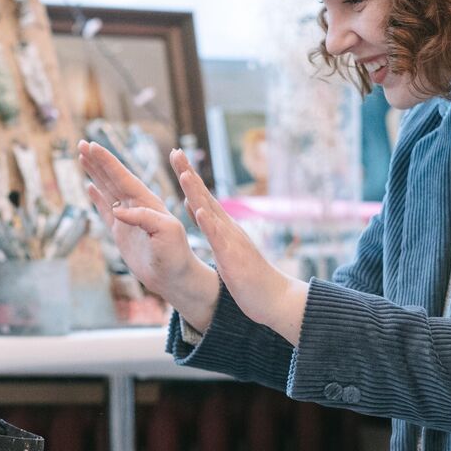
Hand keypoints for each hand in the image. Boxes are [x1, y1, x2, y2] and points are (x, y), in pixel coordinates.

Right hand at [78, 140, 219, 327]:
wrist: (175, 277)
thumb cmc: (176, 255)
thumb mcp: (167, 232)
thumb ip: (145, 218)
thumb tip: (118, 211)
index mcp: (147, 202)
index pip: (123, 177)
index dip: (107, 162)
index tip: (92, 146)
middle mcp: (136, 206)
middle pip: (113, 178)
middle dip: (98, 161)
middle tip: (82, 143)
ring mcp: (127, 218)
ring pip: (107, 190)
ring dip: (95, 173)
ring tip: (82, 157)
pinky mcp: (121, 233)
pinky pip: (105, 210)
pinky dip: (97, 198)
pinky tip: (89, 187)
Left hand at [171, 149, 305, 340]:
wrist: (275, 299)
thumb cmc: (249, 277)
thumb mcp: (225, 248)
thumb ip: (211, 227)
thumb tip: (195, 208)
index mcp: (224, 228)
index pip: (203, 197)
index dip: (188, 177)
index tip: (176, 157)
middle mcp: (228, 228)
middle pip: (205, 196)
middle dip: (189, 174)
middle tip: (175, 151)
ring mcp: (231, 241)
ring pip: (211, 212)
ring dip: (197, 192)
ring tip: (184, 174)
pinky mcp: (233, 258)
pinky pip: (219, 238)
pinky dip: (209, 223)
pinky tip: (199, 210)